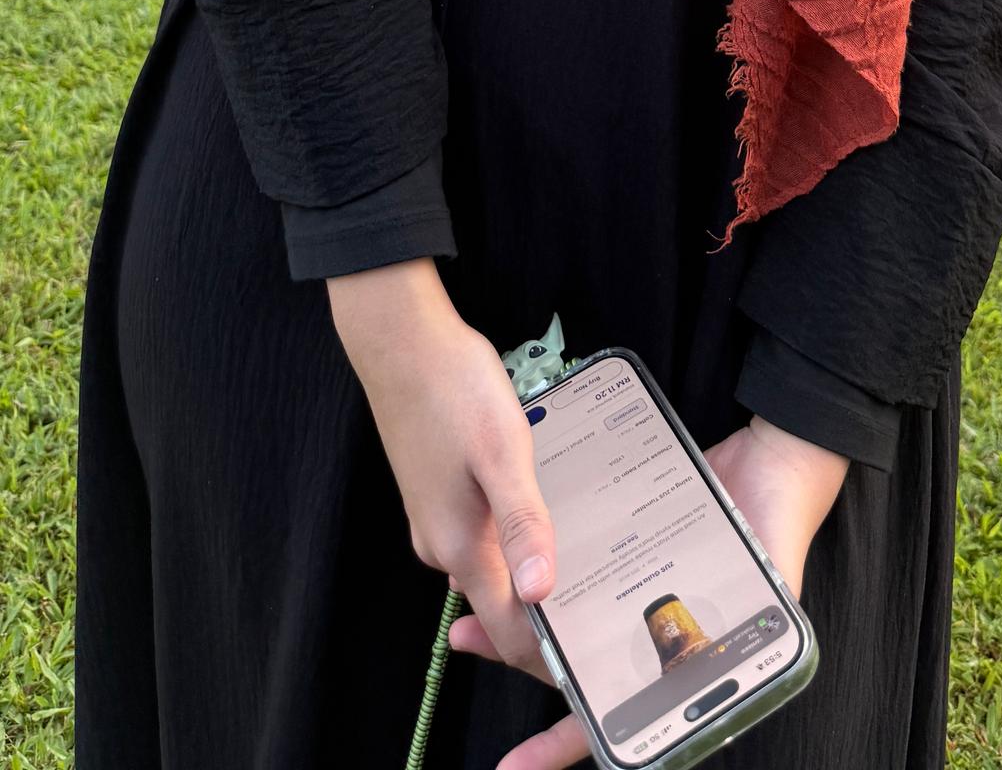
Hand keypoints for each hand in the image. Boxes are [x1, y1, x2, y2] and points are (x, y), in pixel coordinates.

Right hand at [328, 262, 556, 679]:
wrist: (401, 342)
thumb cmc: (453, 388)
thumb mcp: (503, 452)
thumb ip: (524, 524)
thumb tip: (540, 594)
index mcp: (461, 545)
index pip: (508, 630)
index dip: (547, 654)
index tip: (587, 661)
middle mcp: (443, 544)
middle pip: (499, 607)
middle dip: (545, 621)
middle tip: (599, 617)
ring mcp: (436, 519)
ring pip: (491, 570)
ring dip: (530, 579)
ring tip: (583, 574)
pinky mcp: (438, 494)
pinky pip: (482, 537)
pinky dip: (513, 545)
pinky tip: (538, 525)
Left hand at [476, 415, 848, 769]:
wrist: (781, 450)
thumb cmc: (782, 518)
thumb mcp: (772, 583)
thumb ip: (751, 628)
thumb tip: (729, 678)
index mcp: (686, 658)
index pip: (617, 715)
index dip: (566, 741)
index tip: (517, 762)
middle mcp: (654, 631)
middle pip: (577, 664)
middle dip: (521, 661)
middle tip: (468, 642)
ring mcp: (637, 589)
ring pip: (567, 616)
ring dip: (519, 615)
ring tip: (467, 608)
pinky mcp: (628, 547)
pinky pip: (580, 565)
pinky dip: (545, 563)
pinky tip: (512, 553)